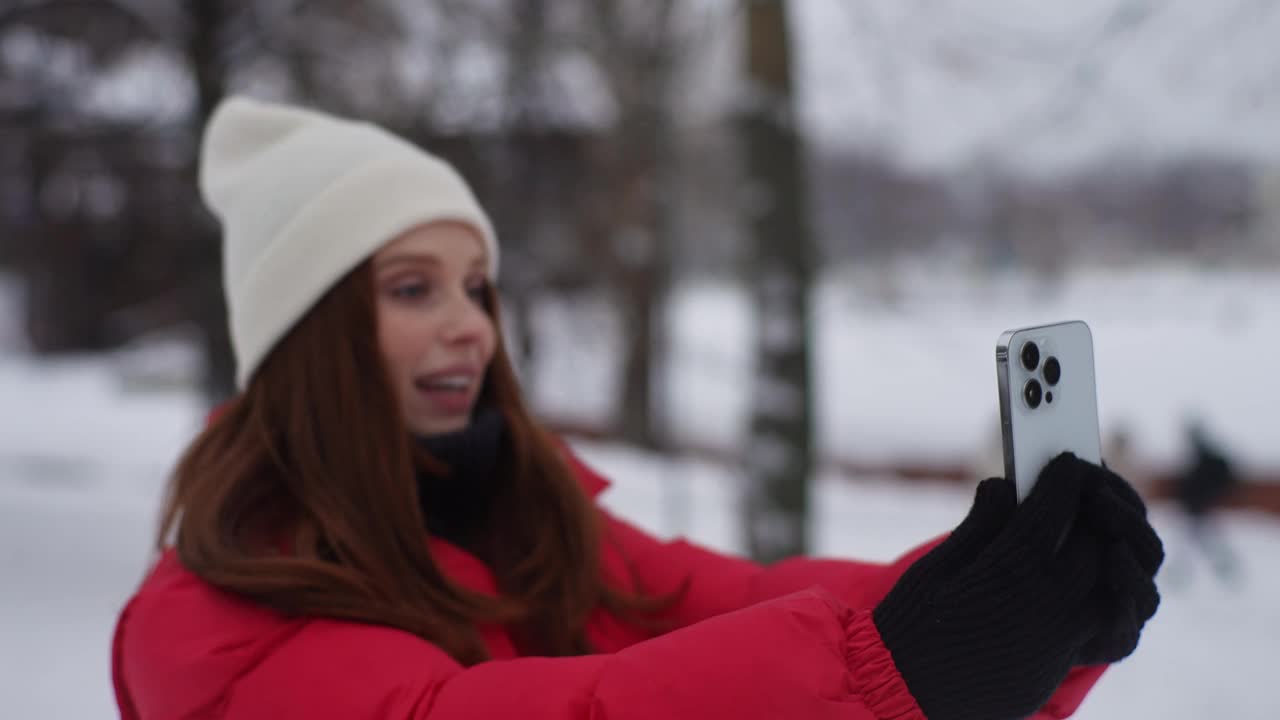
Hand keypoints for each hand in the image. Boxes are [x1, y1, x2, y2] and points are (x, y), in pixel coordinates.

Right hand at [873, 454, 1162, 719]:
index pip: (1055, 508)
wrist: (906, 690)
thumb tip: (1003, 486)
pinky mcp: (1064, 659)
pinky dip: (1111, 597)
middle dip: (1093, 508)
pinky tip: (1097, 580)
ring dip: (1109, 551)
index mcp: (1008, 567)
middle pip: (1093, 539)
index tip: (1066, 462)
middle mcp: (1045, 599)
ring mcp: (1061, 633)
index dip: (1064, 479)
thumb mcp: (937, 565)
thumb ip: (979, 525)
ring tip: (1095, 533)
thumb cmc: (912, 623)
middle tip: (1084, 491)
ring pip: (1110, 581)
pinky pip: (1109, 625)